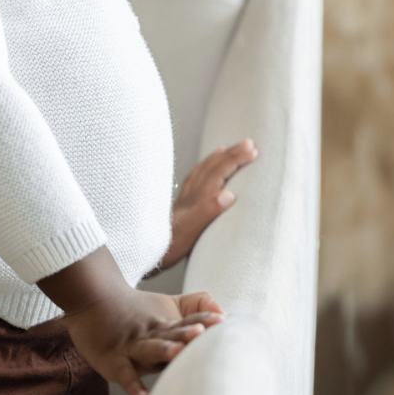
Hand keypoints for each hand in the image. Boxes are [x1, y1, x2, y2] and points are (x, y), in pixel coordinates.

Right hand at [65, 286, 224, 394]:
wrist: (91, 300)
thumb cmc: (136, 310)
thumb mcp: (166, 304)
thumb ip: (195, 306)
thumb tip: (223, 312)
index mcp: (165, 324)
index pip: (186, 320)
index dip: (201, 319)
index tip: (220, 319)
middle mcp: (150, 334)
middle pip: (169, 333)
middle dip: (185, 334)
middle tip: (200, 332)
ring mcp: (131, 347)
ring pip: (148, 348)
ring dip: (162, 350)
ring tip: (177, 351)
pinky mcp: (113, 361)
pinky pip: (125, 374)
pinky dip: (133, 385)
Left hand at [160, 138, 257, 268]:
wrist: (141, 251)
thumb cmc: (168, 246)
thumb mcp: (191, 232)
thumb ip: (208, 212)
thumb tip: (228, 194)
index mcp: (196, 199)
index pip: (219, 172)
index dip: (236, 160)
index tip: (252, 149)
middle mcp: (189, 196)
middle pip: (211, 168)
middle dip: (230, 154)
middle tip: (248, 144)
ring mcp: (182, 201)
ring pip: (201, 172)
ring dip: (215, 160)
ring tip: (225, 150)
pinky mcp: (178, 208)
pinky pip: (192, 182)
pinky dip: (201, 172)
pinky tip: (201, 175)